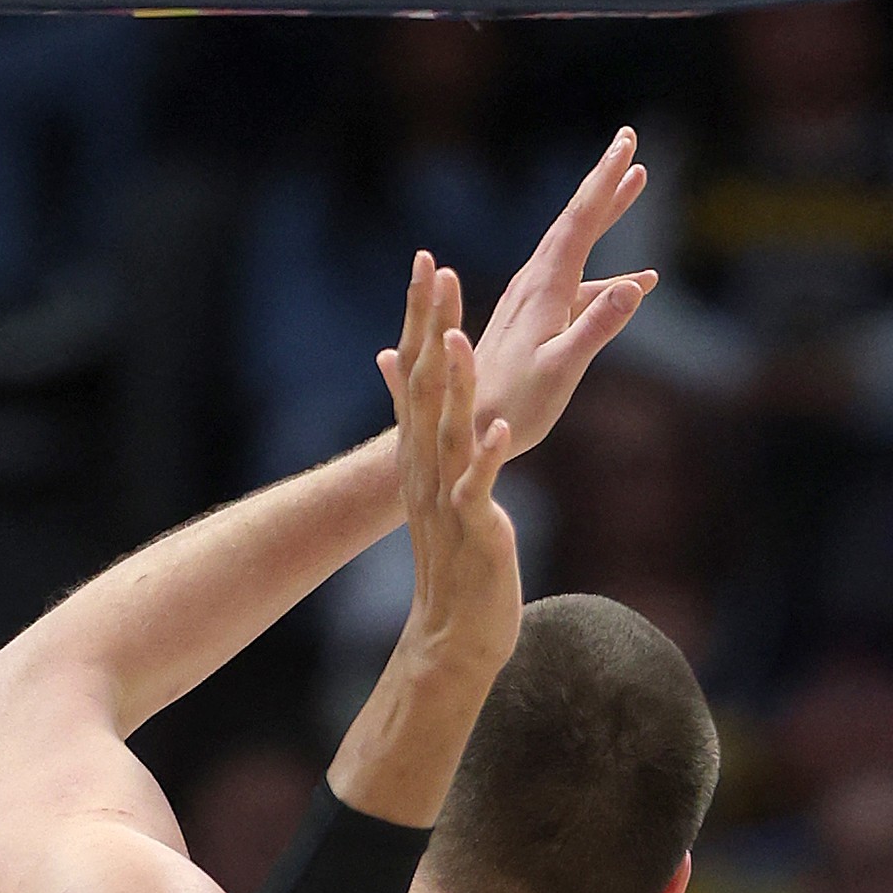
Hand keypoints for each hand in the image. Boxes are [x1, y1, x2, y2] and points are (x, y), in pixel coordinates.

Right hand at [375, 257, 521, 674]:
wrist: (453, 629)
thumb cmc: (456, 553)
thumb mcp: (434, 478)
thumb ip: (414, 422)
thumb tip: (392, 367)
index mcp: (423, 449)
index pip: (419, 370)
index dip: (422, 316)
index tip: (427, 262)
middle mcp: (428, 464)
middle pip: (427, 385)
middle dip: (432, 326)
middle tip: (435, 270)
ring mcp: (446, 493)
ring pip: (448, 429)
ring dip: (456, 384)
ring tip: (461, 338)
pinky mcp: (471, 526)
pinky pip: (477, 486)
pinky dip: (487, 456)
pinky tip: (499, 428)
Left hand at [469, 127, 657, 456]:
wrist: (464, 426)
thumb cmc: (512, 405)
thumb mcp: (561, 369)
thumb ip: (596, 327)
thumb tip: (636, 285)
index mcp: (544, 288)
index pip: (579, 221)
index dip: (605, 182)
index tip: (627, 143)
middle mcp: (535, 284)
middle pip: (575, 220)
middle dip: (605, 180)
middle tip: (629, 139)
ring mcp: (534, 301)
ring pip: (576, 245)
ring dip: (606, 213)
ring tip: (635, 184)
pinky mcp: (536, 321)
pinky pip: (580, 283)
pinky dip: (610, 273)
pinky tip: (639, 282)